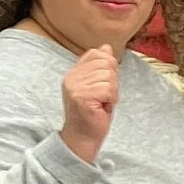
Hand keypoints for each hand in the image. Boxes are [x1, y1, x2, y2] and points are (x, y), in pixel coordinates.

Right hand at [59, 45, 118, 163]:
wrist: (84, 137)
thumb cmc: (94, 113)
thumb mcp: (99, 85)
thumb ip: (101, 67)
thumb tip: (106, 46)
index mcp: (74, 72)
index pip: (97, 53)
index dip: (109, 67)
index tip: (104, 85)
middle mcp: (71, 77)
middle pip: (106, 63)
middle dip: (113, 81)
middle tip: (104, 97)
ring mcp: (74, 87)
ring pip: (109, 76)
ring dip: (112, 92)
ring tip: (102, 103)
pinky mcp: (81, 97)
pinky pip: (108, 89)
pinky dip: (111, 100)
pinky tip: (102, 108)